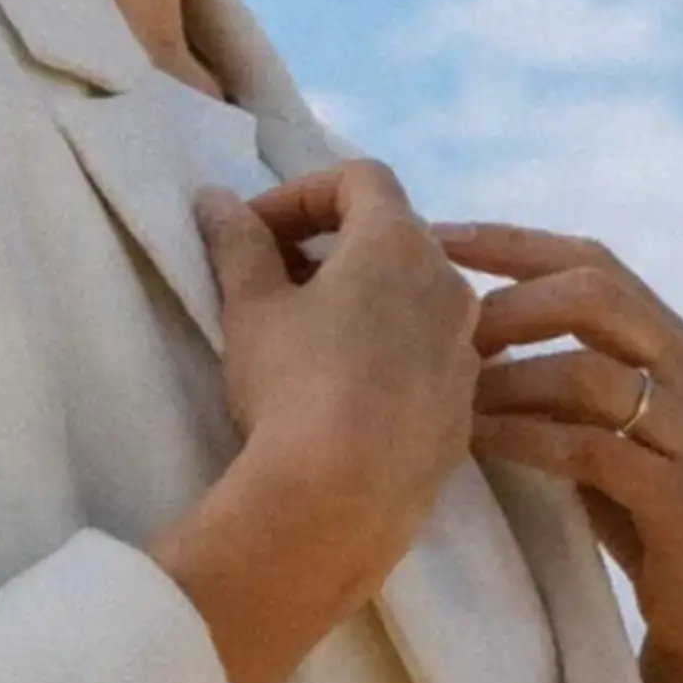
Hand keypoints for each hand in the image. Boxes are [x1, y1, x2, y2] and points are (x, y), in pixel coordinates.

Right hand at [191, 161, 481, 587]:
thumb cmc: (294, 384)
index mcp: (400, 244)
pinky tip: (343, 393)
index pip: (359, 178)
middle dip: (329, 246)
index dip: (301, 192)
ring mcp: (466, 351)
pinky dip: (387, 351)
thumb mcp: (251, 307)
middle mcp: (450, 285)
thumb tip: (216, 199)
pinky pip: (427, 356)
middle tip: (272, 282)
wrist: (343, 503)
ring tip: (306, 339)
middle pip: (392, 236)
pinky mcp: (465, 410)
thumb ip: (238, 242)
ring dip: (362, 299)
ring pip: (415, 298)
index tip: (255, 233)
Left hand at [430, 218, 682, 682]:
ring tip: (447, 388)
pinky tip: (475, 440)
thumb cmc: (652, 519)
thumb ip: (570, 377)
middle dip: (509, 300)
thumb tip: (464, 327)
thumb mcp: (616, 431)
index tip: (437, 235)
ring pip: (593, 371)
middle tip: (440, 321)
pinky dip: (526, 438)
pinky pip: (595, 450)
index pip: (596, 262)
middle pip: (599, 294)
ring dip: (508, 376)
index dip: (514, 243)